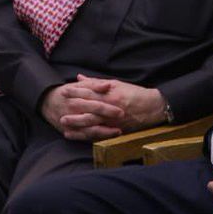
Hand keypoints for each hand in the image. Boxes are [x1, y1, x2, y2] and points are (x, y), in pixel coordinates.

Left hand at [38, 76, 165, 140]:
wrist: (153, 107)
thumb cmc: (135, 94)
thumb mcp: (116, 84)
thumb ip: (97, 83)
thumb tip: (80, 78)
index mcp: (111, 92)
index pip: (90, 91)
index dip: (76, 90)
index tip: (64, 90)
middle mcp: (110, 105)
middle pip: (89, 105)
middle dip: (74, 105)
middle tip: (60, 105)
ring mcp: (112, 118)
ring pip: (91, 120)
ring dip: (76, 121)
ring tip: (63, 121)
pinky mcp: (115, 129)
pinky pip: (97, 132)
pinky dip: (85, 134)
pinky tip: (74, 135)